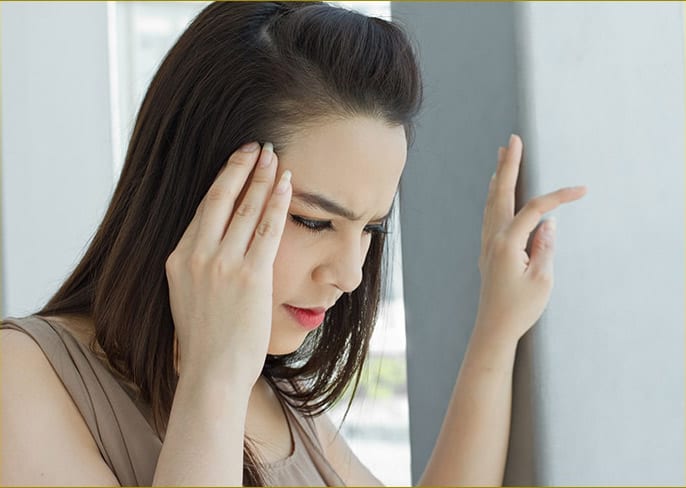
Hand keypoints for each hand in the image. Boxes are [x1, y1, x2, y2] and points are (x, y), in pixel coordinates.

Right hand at [165, 142, 291, 388]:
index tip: (236, 163)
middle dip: (241, 167)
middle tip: (257, 145)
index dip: (223, 181)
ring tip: (274, 157)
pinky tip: (286, 184)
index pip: (205, 209)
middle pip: (222, 199)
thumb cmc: (205, 339)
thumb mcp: (186, 295)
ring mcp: (223, 264)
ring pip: (247, 209)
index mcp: (178, 258)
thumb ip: (196, 265)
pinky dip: (278, 204)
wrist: (213, 372)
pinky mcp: (250, 276)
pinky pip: (268, 230)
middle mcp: (197, 255)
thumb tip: (211, 243)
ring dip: (262, 178)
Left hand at [476, 134, 587, 342]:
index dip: (558, 197)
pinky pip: (489, 216)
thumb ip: (546, 247)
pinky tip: (495, 193)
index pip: (534, 209)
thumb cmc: (520, 307)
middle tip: (512, 140)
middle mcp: (493, 238)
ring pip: (491, 203)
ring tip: (501, 156)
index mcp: (507, 243)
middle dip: (508, 165)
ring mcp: (488, 244)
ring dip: (498, 178)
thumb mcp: (542, 279)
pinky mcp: (488, 251)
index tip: (582, 190)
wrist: (494, 328)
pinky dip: (494, 198)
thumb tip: (548, 223)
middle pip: (501, 193)